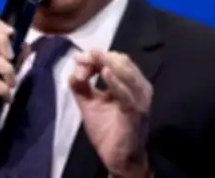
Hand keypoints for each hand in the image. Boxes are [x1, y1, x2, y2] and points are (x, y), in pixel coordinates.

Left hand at [69, 50, 152, 177]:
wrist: (118, 158)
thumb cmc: (107, 130)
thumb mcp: (90, 104)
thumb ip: (81, 87)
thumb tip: (74, 71)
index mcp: (130, 83)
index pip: (116, 60)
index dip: (97, 56)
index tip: (78, 58)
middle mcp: (139, 87)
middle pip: (122, 61)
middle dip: (100, 57)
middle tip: (81, 59)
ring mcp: (140, 99)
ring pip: (126, 72)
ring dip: (106, 63)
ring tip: (91, 58)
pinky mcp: (136, 112)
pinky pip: (126, 94)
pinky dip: (115, 82)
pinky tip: (104, 73)